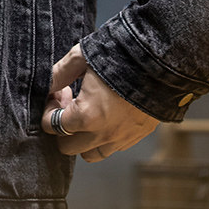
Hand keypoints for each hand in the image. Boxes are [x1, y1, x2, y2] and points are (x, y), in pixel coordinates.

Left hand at [41, 43, 158, 161]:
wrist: (163, 60)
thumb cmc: (119, 54)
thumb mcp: (81, 57)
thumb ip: (58, 74)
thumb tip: (46, 85)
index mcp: (86, 115)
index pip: (52, 126)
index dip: (48, 109)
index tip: (57, 94)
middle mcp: (103, 134)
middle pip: (68, 147)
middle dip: (62, 127)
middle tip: (70, 103)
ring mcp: (122, 138)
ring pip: (91, 154)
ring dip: (83, 137)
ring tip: (88, 112)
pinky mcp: (137, 136)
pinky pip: (112, 148)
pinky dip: (103, 137)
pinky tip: (106, 113)